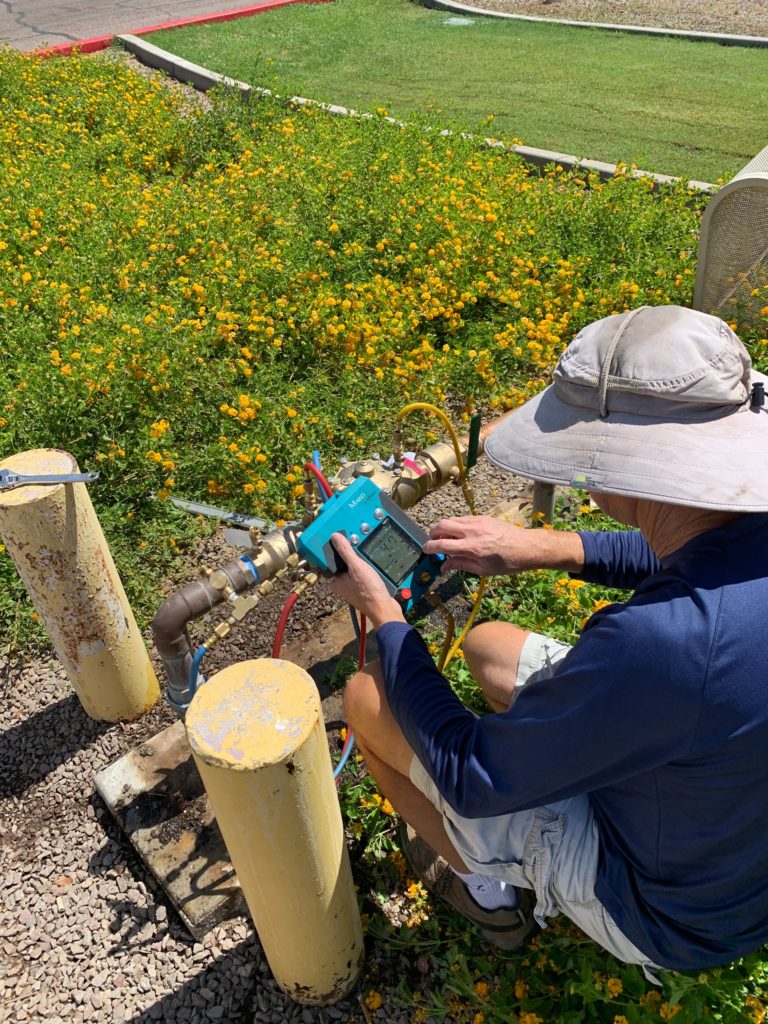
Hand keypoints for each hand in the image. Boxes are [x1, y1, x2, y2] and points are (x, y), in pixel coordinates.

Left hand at [327, 533, 404, 628]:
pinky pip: (363, 574)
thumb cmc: (368, 591)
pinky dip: (368, 569)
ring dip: (361, 561)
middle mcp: (343, 585)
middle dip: (351, 555)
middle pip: (344, 563)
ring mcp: (354, 587)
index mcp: (335, 581)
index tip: (342, 541)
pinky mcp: (364, 588)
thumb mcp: (356, 567)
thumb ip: (345, 552)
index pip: (330, 562)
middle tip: (358, 547)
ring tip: (367, 555)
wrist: (384, 608)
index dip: (336, 550)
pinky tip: (374, 565)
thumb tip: (335, 537)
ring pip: (354, 568)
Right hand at [423, 516, 584, 575]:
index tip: (426, 551)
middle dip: (433, 534)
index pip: (441, 545)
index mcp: (471, 548)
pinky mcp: (482, 517)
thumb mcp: (483, 570)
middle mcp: (471, 531)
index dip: (429, 548)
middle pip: (441, 526)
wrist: (527, 547)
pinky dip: (456, 525)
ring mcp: (477, 522)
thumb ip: (461, 565)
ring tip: (447, 539)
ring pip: (450, 519)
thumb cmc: (507, 563)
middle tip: (434, 543)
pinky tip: (462, 535)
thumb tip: (444, 566)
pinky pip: (462, 518)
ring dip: (443, 528)